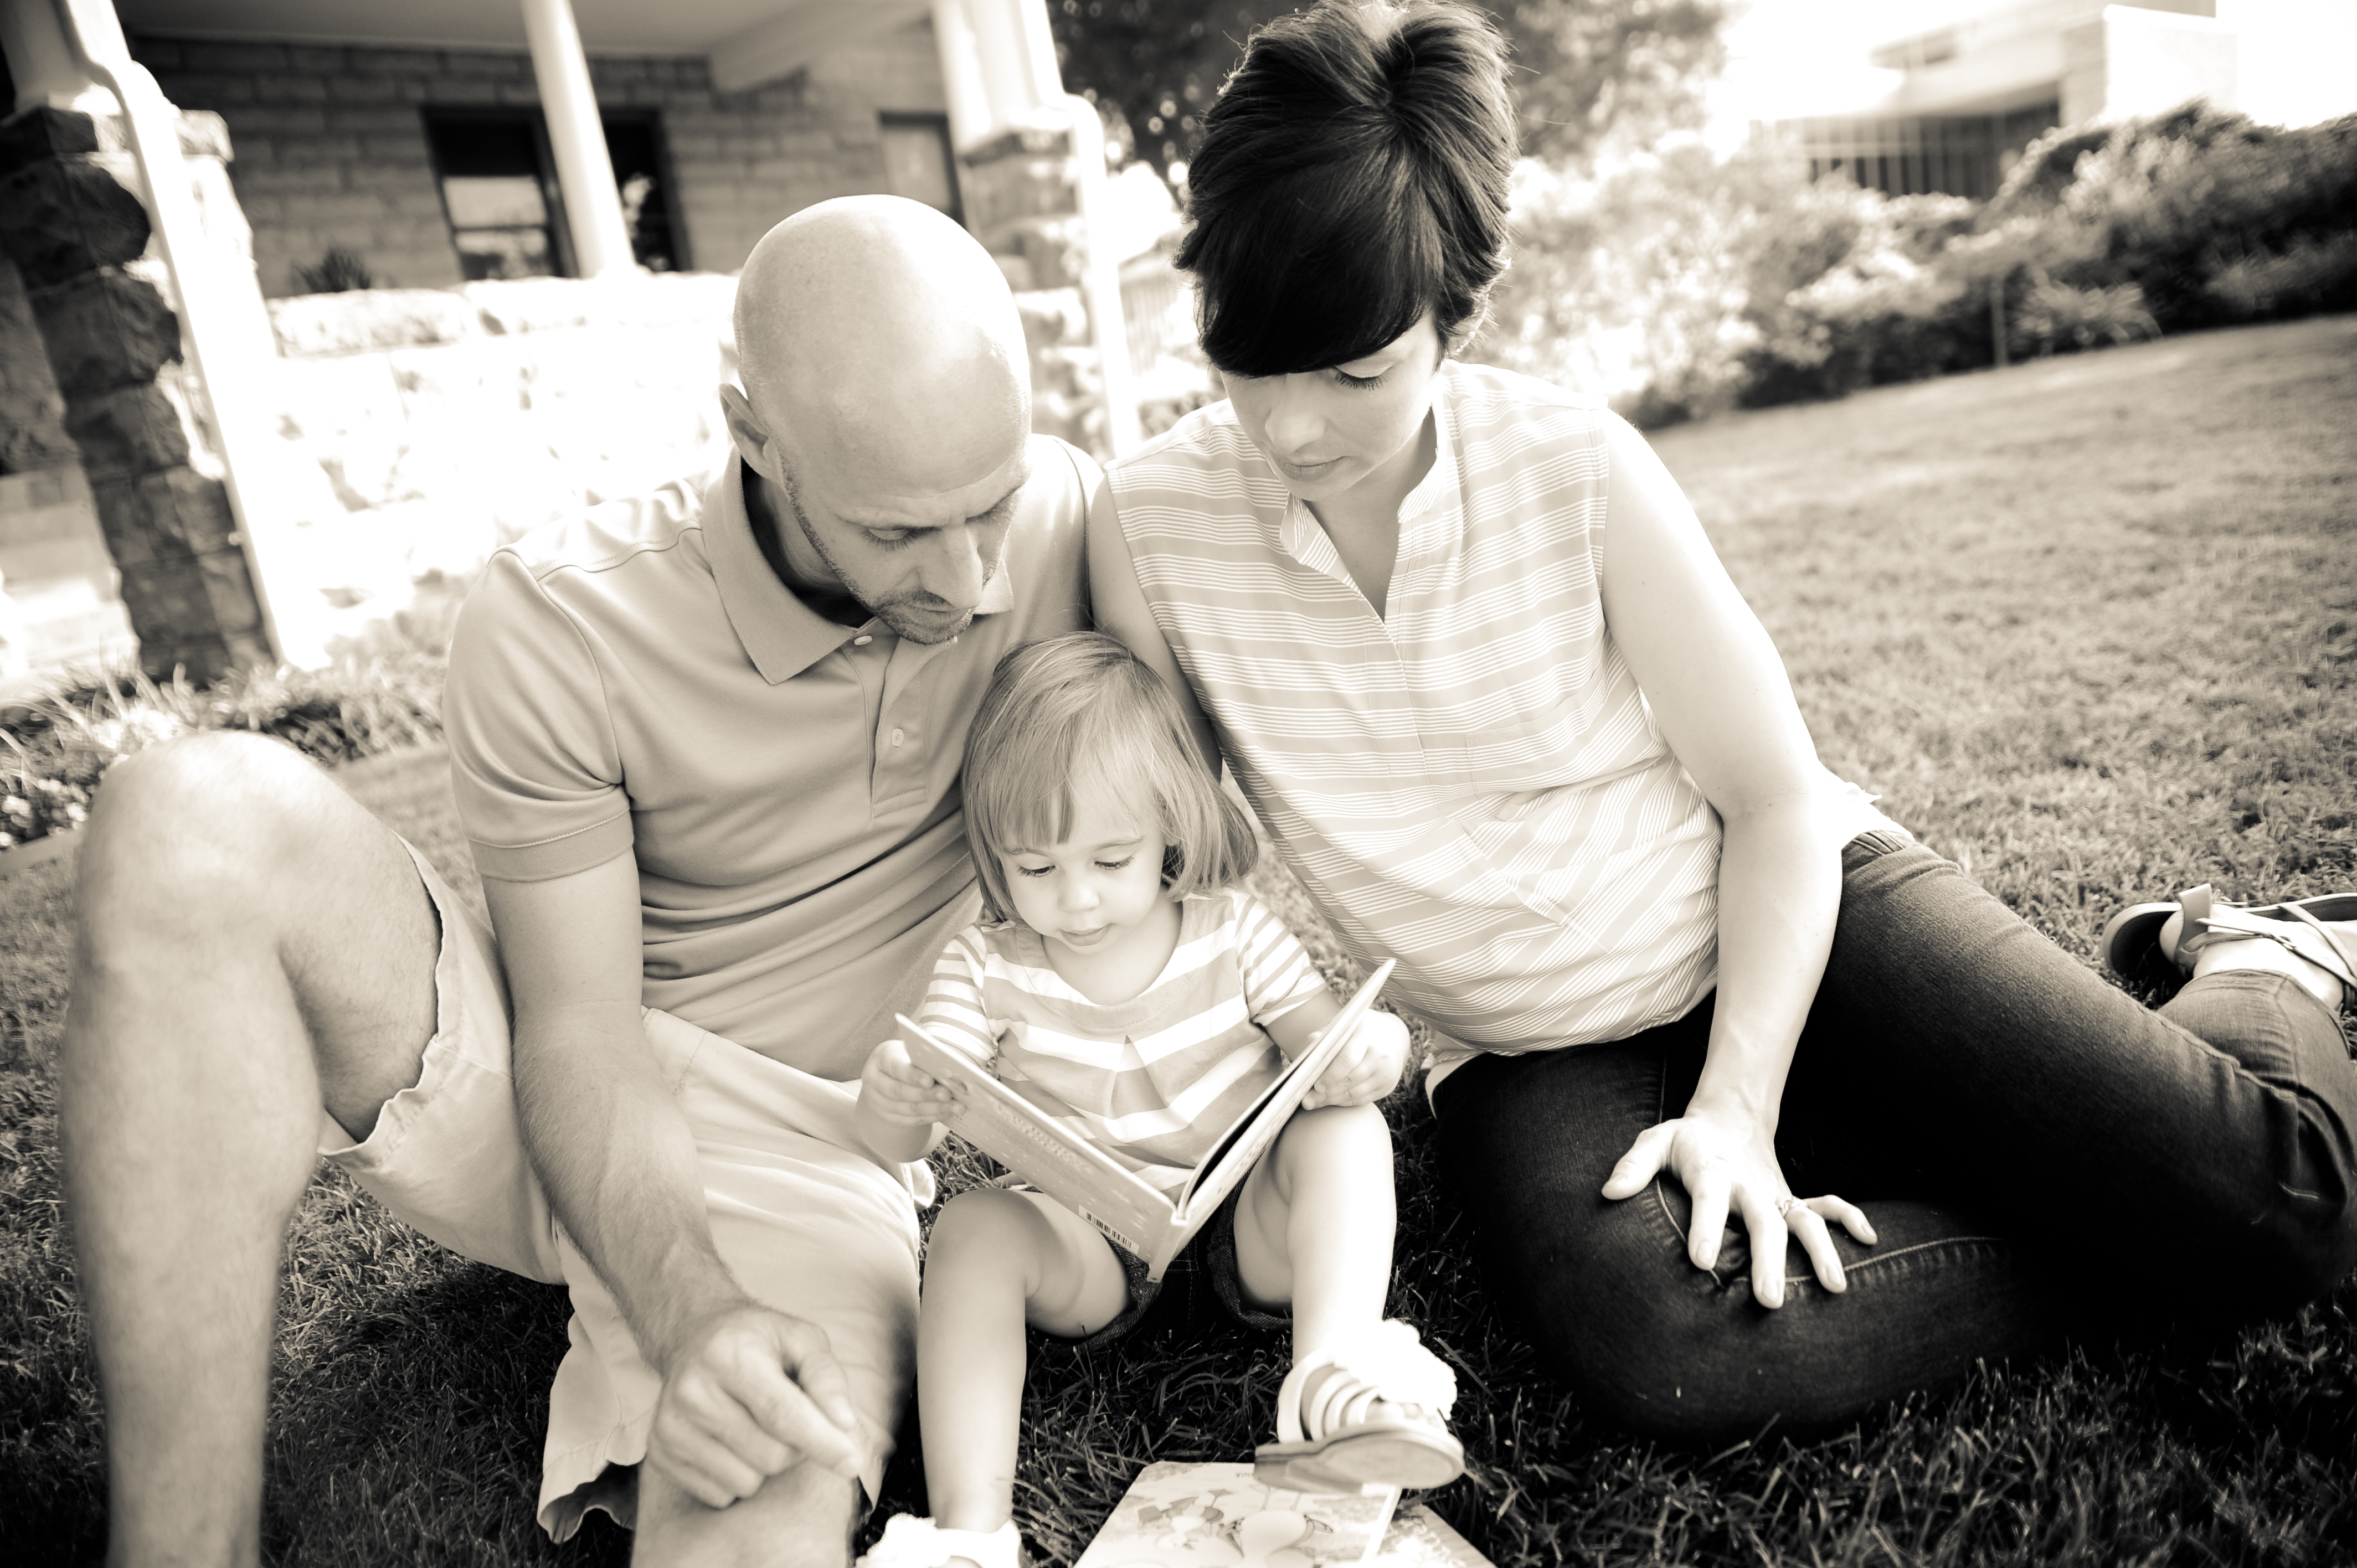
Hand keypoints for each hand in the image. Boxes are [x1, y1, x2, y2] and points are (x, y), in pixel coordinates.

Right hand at [646, 1300, 866, 1507]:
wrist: (694, 1336)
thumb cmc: (758, 1341)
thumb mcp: (803, 1339)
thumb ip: (827, 1377)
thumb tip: (844, 1424)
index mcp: (730, 1354)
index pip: (782, 1413)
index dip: (822, 1442)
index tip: (851, 1462)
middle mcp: (692, 1390)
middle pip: (771, 1457)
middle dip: (796, 1447)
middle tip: (788, 1417)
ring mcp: (670, 1425)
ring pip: (747, 1482)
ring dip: (766, 1464)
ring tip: (756, 1425)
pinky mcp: (660, 1454)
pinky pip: (721, 1495)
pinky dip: (737, 1476)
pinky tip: (730, 1440)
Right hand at [858, 1038, 959, 1126]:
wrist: (891, 1075)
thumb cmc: (909, 1057)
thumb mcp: (913, 1050)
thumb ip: (927, 1057)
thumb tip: (950, 1068)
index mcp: (882, 1057)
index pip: (895, 1067)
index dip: (912, 1075)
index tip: (930, 1081)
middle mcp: (874, 1079)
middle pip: (899, 1091)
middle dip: (926, 1095)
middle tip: (948, 1095)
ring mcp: (878, 1101)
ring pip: (907, 1109)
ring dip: (934, 1109)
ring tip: (956, 1107)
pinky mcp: (887, 1116)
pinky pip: (910, 1120)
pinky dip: (931, 1117)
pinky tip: (946, 1113)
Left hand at [1302, 1010, 1410, 1108]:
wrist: (1395, 1036)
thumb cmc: (1362, 1029)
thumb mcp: (1348, 1023)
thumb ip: (1329, 1031)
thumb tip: (1312, 1040)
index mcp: (1368, 1036)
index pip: (1348, 1059)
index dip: (1331, 1074)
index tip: (1315, 1084)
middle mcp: (1380, 1056)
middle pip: (1350, 1079)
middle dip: (1327, 1092)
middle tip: (1307, 1099)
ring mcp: (1386, 1074)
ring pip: (1355, 1093)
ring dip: (1333, 1100)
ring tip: (1314, 1102)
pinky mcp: (1387, 1087)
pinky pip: (1362, 1099)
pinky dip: (1344, 1101)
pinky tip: (1330, 1100)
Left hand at [1599, 1098, 1876, 1308]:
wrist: (1727, 1120)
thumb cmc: (1684, 1143)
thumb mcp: (1654, 1143)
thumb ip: (1632, 1167)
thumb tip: (1607, 1193)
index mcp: (1711, 1171)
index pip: (1708, 1199)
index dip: (1706, 1228)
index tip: (1701, 1261)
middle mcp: (1748, 1187)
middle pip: (1763, 1222)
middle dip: (1768, 1261)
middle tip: (1771, 1302)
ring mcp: (1774, 1195)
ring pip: (1803, 1220)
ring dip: (1820, 1250)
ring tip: (1835, 1286)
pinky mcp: (1790, 1200)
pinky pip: (1826, 1206)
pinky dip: (1849, 1217)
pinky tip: (1870, 1238)